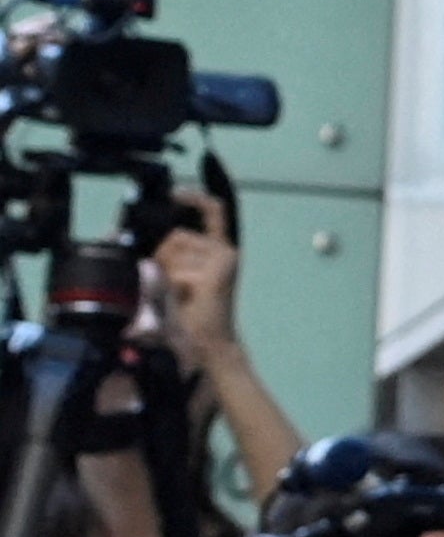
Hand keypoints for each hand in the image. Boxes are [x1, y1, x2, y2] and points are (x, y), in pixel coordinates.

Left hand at [152, 189, 241, 356]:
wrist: (208, 343)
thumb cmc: (191, 314)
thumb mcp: (174, 277)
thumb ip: (162, 256)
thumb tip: (126, 236)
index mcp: (219, 249)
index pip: (213, 210)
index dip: (194, 197)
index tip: (175, 193)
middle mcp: (225, 250)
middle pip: (178, 234)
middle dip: (162, 254)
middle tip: (170, 282)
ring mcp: (223, 259)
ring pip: (174, 248)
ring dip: (165, 270)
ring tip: (177, 292)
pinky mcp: (217, 272)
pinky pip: (178, 268)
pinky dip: (171, 283)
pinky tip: (183, 297)